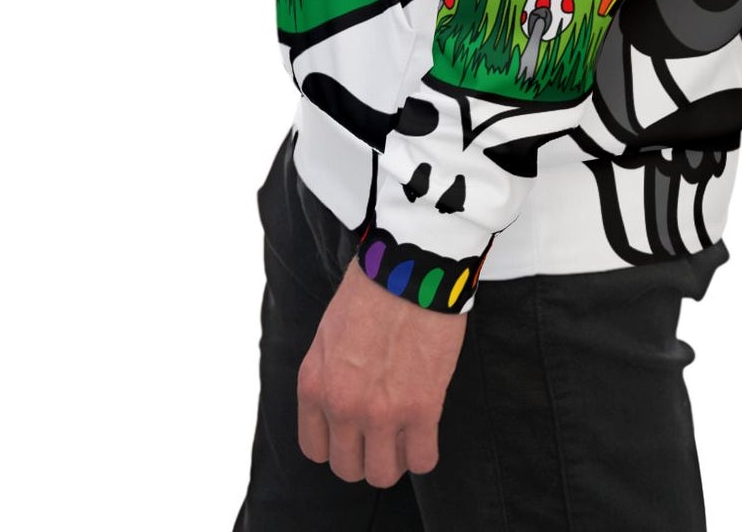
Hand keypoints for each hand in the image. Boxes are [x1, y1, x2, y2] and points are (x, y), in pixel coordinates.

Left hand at [296, 255, 466, 485]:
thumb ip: (330, 374)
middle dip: (366, 455)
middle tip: (383, 433)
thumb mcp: (328, 334)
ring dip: (395, 458)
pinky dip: (424, 453)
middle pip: (348, 468)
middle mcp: (341, 406)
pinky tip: (427, 431)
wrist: (409, 267)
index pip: (315, 449)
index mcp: (314, 385)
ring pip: (383, 474)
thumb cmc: (371, 288)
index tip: (354, 432)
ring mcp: (381, 413)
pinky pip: (422, 460)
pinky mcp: (422, 409)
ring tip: (406, 435)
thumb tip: (341, 399)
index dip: (338, 444)